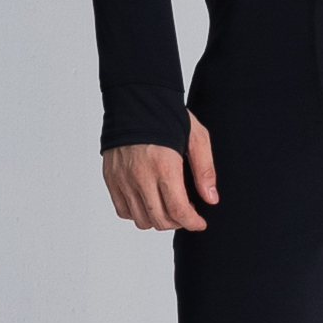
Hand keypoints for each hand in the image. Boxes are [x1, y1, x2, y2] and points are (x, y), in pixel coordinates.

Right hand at [102, 112, 218, 232]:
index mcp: (164, 166)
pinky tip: (149, 201)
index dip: (192, 222)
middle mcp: (140, 176)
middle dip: (178, 223)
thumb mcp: (197, 137)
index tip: (199, 223)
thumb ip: (205, 169)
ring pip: (141, 220)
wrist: (135, 99)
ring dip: (157, 220)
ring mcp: (122, 179)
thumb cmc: (167, 116)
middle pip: (159, 220)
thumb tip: (211, 198)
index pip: (178, 210)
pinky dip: (138, 213)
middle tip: (186, 214)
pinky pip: (123, 210)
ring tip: (168, 207)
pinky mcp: (111, 178)